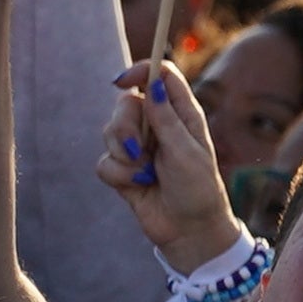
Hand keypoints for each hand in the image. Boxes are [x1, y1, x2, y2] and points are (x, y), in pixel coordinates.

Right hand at [101, 62, 240, 268]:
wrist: (189, 230)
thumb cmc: (197, 189)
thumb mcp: (186, 152)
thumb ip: (166, 118)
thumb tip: (153, 84)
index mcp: (181, 113)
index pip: (159, 75)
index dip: (140, 71)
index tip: (122, 82)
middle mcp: (157, 124)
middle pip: (125, 103)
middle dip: (124, 127)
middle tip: (138, 150)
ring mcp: (138, 146)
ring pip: (109, 132)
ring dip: (124, 157)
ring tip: (146, 175)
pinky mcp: (122, 169)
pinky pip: (104, 161)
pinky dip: (119, 176)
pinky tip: (138, 186)